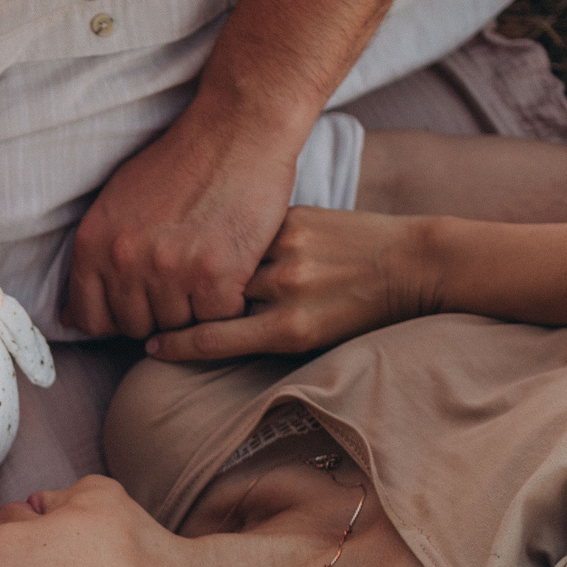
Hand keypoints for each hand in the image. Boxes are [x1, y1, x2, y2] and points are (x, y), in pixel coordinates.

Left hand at [65, 106, 301, 339]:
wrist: (237, 130)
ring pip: (177, 328)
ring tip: (209, 271)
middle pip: (136, 328)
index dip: (116, 319)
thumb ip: (94, 259)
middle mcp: (124, 260)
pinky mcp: (215, 275)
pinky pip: (216, 320)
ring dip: (195, 308)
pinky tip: (233, 273)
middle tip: (183, 279)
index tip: (139, 305)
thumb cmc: (179, 164)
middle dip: (159, 312)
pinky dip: (228, 303)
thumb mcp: (116, 202)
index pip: (89, 319)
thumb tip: (70, 318)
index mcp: (93, 244)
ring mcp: (168, 270)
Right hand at [144, 207, 440, 363]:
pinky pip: (245, 231)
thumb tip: (211, 333)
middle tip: (157, 304)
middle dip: (182, 301)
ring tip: (181, 267)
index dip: (175, 345)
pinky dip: (232, 238)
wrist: (415, 263)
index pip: (213, 339)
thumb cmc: (365, 310)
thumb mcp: (316, 337)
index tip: (151, 346)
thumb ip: (267, 334)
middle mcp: (287, 291)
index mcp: (292, 329)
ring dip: (203, 265)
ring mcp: (288, 251)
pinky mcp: (293, 220)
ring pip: (222, 260)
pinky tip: (220, 237)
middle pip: (211, 298)